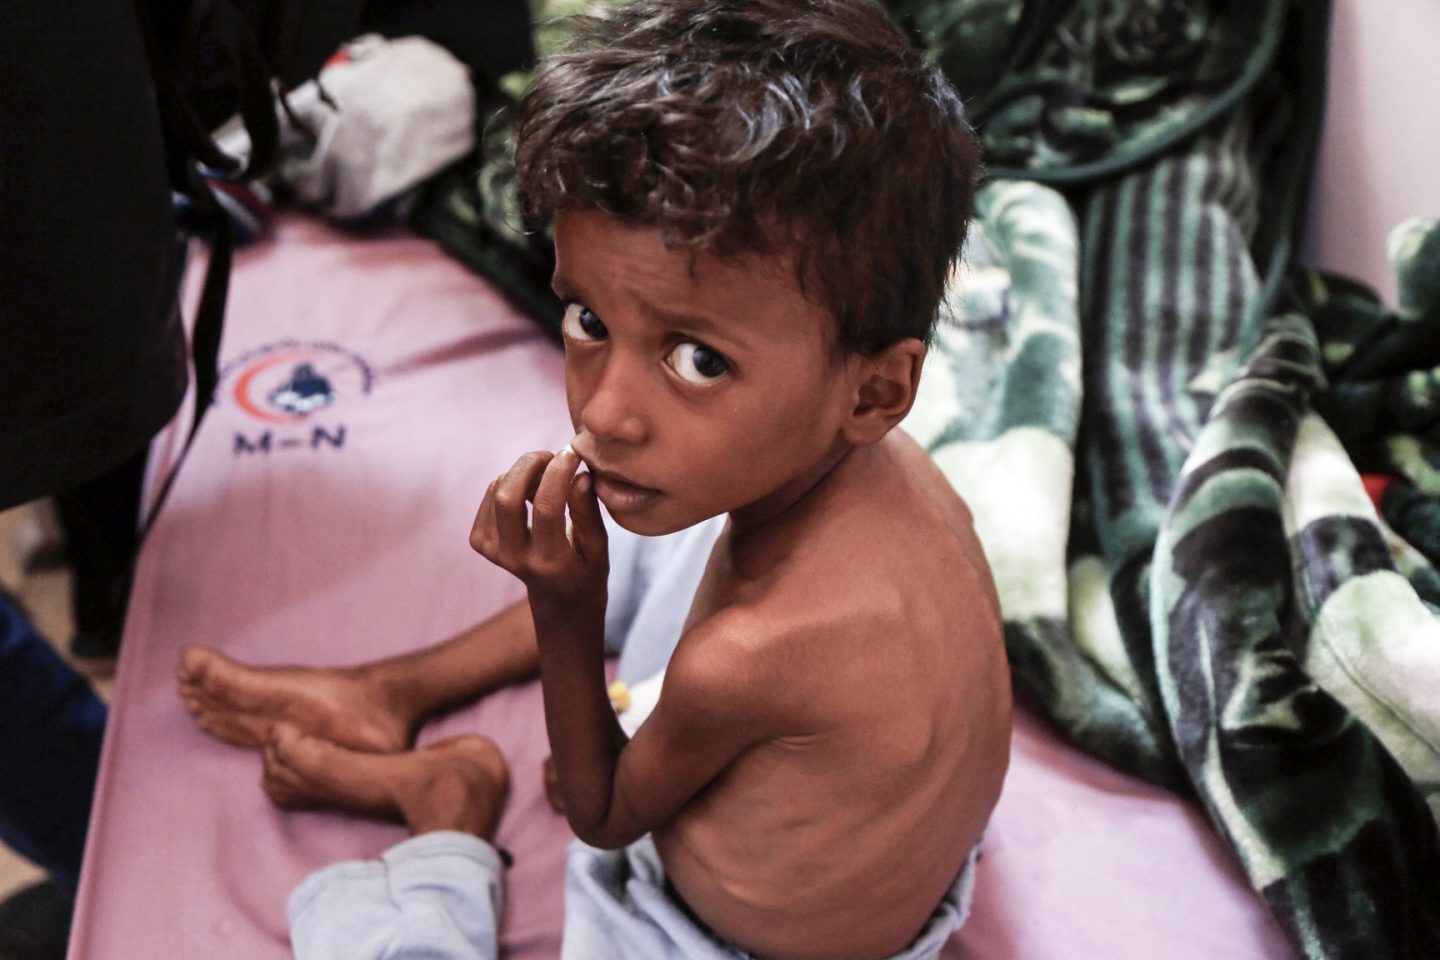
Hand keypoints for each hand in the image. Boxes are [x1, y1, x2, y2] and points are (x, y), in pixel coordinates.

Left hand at [470, 446, 607, 607]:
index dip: (558, 472)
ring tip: (547, 478)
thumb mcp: (599, 548)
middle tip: (551, 454)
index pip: (546, 508)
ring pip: (496, 491)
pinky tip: (531, 492)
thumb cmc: (587, 572)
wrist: (558, 602)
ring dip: (522, 472)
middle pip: (506, 497)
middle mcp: (515, 557)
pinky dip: (511, 482)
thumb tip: (580, 475)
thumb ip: (588, 513)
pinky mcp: (480, 542)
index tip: (572, 453)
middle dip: (529, 464)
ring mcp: (493, 551)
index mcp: (549, 561)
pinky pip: (490, 495)